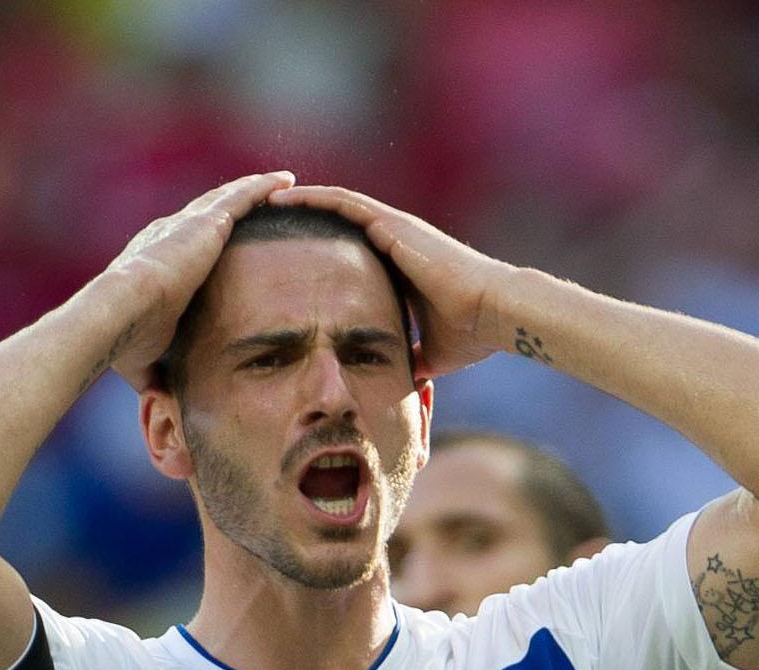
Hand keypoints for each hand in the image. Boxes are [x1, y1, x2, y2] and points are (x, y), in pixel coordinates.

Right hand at [96, 172, 295, 387]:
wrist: (121, 313)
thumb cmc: (125, 341)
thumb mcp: (143, 361)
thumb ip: (157, 372)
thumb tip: (163, 399)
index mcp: (151, 260)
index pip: (181, 244)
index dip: (199, 240)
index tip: (214, 240)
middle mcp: (168, 233)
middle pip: (205, 214)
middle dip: (227, 206)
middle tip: (252, 202)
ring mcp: (188, 224)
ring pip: (227, 198)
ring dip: (252, 190)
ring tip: (279, 185)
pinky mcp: (207, 222)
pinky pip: (244, 196)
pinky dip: (264, 186)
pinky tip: (286, 180)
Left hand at [271, 184, 519, 376]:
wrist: (493, 313)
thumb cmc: (471, 334)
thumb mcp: (431, 354)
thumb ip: (412, 358)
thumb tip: (402, 380)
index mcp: (400, 266)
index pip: (352, 252)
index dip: (322, 251)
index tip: (291, 259)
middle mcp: (396, 241)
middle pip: (341, 223)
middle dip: (306, 222)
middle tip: (269, 224)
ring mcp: (395, 228)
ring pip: (338, 206)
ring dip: (302, 202)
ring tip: (265, 204)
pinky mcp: (394, 225)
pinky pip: (345, 204)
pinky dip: (315, 199)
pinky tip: (286, 199)